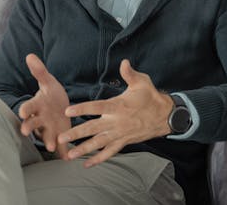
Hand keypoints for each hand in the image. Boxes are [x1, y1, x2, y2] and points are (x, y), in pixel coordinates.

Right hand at [18, 54, 70, 158]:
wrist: (59, 107)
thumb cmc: (51, 93)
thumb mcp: (48, 81)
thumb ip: (39, 71)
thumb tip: (30, 55)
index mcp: (37, 105)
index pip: (28, 106)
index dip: (25, 109)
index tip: (22, 112)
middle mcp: (39, 119)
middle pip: (32, 124)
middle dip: (29, 127)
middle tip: (26, 132)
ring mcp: (48, 129)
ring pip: (45, 136)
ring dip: (47, 140)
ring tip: (51, 146)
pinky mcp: (59, 136)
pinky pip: (60, 145)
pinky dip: (62, 152)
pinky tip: (67, 158)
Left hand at [57, 59, 173, 167]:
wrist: (165, 116)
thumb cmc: (151, 97)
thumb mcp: (142, 82)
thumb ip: (130, 73)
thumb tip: (124, 62)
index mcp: (118, 106)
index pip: (96, 107)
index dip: (82, 108)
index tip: (68, 111)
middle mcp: (117, 122)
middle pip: (93, 128)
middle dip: (76, 133)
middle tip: (61, 137)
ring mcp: (120, 134)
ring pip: (98, 143)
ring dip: (83, 149)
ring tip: (69, 155)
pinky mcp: (124, 142)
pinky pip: (109, 152)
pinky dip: (98, 159)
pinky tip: (87, 164)